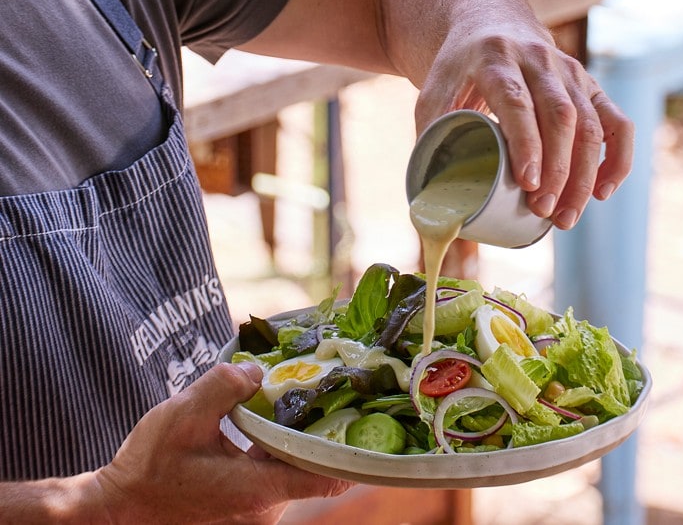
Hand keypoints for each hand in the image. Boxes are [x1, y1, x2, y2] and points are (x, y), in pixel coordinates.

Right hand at [94, 362, 352, 522]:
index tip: (365, 419)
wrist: (117, 512)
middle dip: (316, 430)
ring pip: (289, 471)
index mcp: (258, 489)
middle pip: (309, 467)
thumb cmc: (147, 471)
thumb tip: (258, 371)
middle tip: (327, 390)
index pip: (326, 477)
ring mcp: (255, 514)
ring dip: (291, 439)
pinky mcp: (243, 511)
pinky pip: (272, 477)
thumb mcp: (182, 417)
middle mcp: (265, 509)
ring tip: (295, 399)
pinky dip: (274, 451)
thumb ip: (223, 387)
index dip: (351, 451)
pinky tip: (265, 423)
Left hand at [415, 24, 633, 229]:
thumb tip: (428, 204)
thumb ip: (429, 140)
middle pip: (561, 116)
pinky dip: (617, 158)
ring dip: (584, 175)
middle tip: (543, 211)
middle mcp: (539, 60)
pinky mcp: (590, 85)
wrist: (490, 23)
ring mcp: (570, 72)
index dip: (526, 142)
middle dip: (557, 169)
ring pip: (591, 124)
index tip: (527, 183)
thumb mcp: (433, 95)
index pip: (517, 101)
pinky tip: (605, 191)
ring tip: (566, 218)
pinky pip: (617, 121)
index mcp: (494, 58)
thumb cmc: (458, 71)